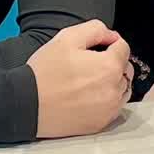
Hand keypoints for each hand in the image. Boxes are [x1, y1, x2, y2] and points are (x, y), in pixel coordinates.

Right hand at [27, 20, 132, 137]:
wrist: (28, 104)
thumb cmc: (46, 72)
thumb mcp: (68, 37)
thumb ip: (96, 29)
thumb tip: (111, 36)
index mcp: (109, 66)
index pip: (124, 48)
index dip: (111, 42)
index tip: (96, 46)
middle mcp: (113, 90)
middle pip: (125, 69)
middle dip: (114, 62)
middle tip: (92, 62)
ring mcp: (108, 109)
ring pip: (122, 89)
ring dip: (113, 81)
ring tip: (90, 79)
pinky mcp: (100, 123)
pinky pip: (114, 107)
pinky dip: (107, 99)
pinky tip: (89, 95)